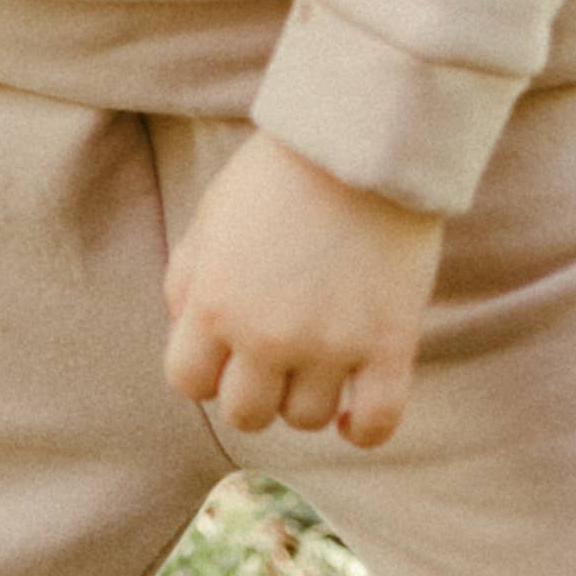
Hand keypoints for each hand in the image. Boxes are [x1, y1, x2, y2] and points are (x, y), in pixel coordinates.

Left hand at [161, 132, 444, 447]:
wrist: (361, 144)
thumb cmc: (279, 175)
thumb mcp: (210, 218)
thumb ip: (188, 280)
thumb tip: (185, 333)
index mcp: (213, 305)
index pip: (189, 384)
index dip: (205, 372)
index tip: (227, 353)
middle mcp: (266, 337)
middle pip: (246, 414)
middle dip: (254, 391)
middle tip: (274, 361)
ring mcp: (331, 346)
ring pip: (307, 420)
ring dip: (308, 400)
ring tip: (318, 364)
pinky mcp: (390, 346)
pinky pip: (377, 424)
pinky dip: (363, 432)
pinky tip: (354, 417)